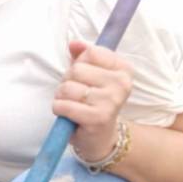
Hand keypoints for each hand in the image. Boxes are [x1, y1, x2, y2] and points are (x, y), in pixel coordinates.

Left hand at [53, 41, 133, 161]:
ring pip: (67, 87)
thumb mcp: (91, 75)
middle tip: (78, 95)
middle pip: (76, 69)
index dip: (79, 63)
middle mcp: (122, 84)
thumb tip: (74, 44)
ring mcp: (111, 101)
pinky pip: (63, 105)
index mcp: (123, 69)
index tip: (86, 77)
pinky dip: (59, 109)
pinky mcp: (97, 118)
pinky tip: (68, 115)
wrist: (100, 137)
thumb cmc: (93, 102)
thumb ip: (83, 55)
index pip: (90, 52)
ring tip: (73, 105)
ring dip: (61, 96)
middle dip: (68, 81)